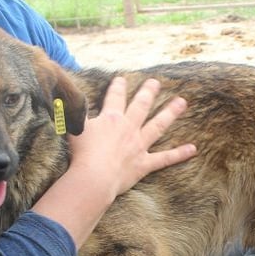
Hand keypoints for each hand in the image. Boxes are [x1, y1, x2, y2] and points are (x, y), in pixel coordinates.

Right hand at [67, 76, 195, 198]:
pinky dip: (179, 154)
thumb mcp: (73, 128)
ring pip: (158, 125)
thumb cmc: (82, 153)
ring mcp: (138, 145)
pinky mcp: (144, 164)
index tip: (122, 78)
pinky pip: (165, 158)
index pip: (115, 97)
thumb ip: (71, 112)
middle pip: (141, 106)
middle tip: (156, 82)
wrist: (94, 176)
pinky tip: (193, 149)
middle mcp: (128, 128)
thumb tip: (61, 98)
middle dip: (148, 92)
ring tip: (182, 102)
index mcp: (111, 119)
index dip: (118, 87)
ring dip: (170, 113)